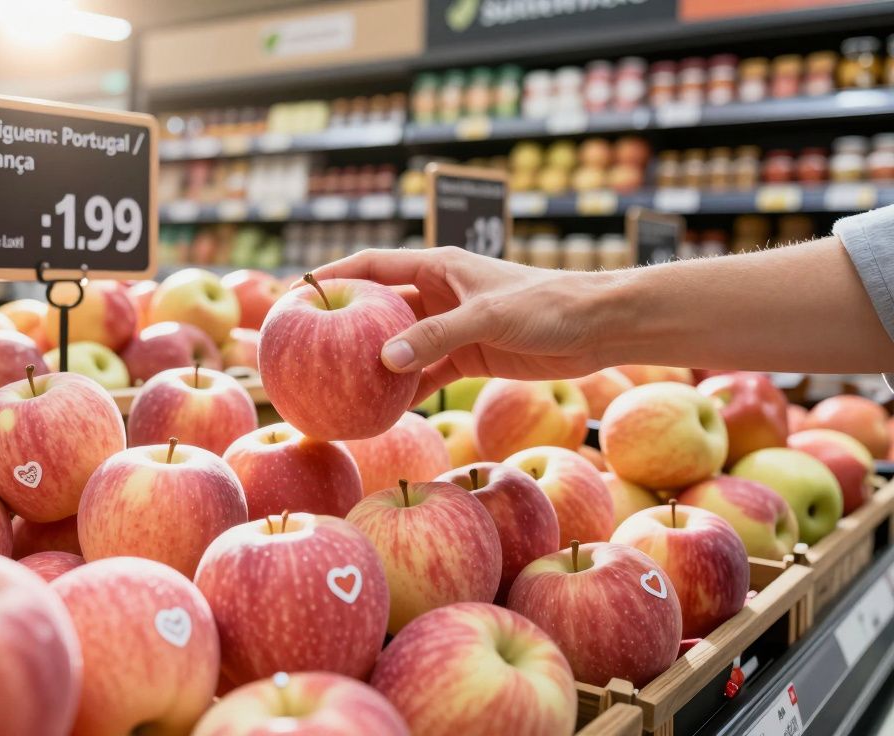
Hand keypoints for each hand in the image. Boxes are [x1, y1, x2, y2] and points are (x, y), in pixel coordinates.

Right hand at [312, 247, 613, 403]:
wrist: (598, 327)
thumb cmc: (547, 305)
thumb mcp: (487, 316)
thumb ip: (436, 337)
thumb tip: (385, 361)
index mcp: (438, 266)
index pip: (372, 266)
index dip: (333, 276)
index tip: (296, 292)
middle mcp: (439, 292)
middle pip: (379, 307)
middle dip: (344, 323)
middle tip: (306, 342)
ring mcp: (452, 325)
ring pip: (399, 344)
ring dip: (372, 361)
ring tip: (336, 382)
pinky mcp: (469, 355)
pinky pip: (426, 372)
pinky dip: (406, 388)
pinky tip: (383, 407)